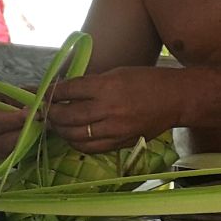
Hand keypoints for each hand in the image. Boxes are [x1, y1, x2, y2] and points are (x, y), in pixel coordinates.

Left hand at [44, 67, 175, 153]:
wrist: (177, 99)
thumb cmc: (149, 81)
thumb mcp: (118, 73)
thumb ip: (92, 84)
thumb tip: (66, 92)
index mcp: (107, 86)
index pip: (69, 91)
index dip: (52, 93)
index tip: (43, 94)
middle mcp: (108, 109)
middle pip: (66, 116)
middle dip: (51, 113)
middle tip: (45, 110)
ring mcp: (114, 129)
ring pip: (74, 135)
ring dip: (60, 130)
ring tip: (57, 124)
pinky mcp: (120, 142)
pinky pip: (89, 147)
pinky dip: (76, 142)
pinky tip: (74, 136)